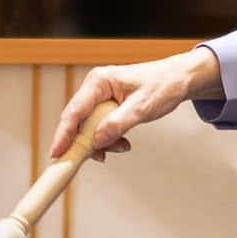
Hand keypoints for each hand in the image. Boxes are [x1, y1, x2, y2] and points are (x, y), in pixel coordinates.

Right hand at [48, 48, 219, 161]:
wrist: (179, 79)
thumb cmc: (163, 86)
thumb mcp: (142, 108)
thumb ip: (117, 124)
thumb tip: (97, 141)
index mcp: (99, 81)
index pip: (74, 111)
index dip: (64, 134)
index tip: (57, 153)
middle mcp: (95, 88)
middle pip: (78, 121)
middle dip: (88, 142)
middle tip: (98, 157)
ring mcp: (100, 97)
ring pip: (90, 127)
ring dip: (103, 142)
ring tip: (122, 146)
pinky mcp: (108, 106)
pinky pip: (101, 127)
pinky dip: (110, 138)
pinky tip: (123, 143)